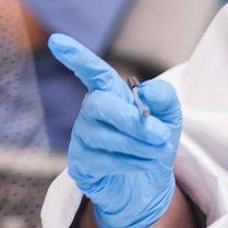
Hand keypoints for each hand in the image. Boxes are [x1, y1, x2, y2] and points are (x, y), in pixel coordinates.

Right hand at [49, 34, 181, 227]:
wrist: (149, 186)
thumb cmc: (153, 144)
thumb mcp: (170, 118)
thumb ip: (164, 98)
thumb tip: (146, 91)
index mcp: (111, 94)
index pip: (93, 72)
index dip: (76, 56)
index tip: (57, 41)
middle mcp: (92, 112)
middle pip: (99, 104)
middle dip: (129, 119)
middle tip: (158, 135)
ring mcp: (83, 138)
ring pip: (103, 135)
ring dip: (138, 146)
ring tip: (156, 153)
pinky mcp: (81, 164)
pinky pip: (101, 160)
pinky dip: (129, 163)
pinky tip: (141, 164)